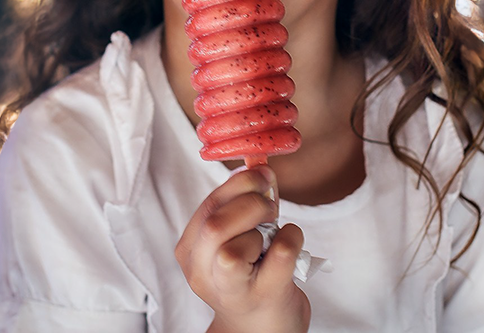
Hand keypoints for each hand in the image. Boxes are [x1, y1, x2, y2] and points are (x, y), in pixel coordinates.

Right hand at [175, 165, 310, 332]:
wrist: (260, 330)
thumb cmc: (249, 278)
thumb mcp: (233, 239)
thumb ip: (238, 206)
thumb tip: (258, 167)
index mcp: (191, 254)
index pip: (207, 208)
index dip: (237, 183)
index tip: (260, 175)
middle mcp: (203, 275)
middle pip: (215, 225)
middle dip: (250, 201)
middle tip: (269, 205)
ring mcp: (233, 290)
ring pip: (237, 245)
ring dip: (265, 224)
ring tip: (273, 229)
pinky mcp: (265, 296)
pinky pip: (281, 253)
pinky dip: (292, 237)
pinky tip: (290, 243)